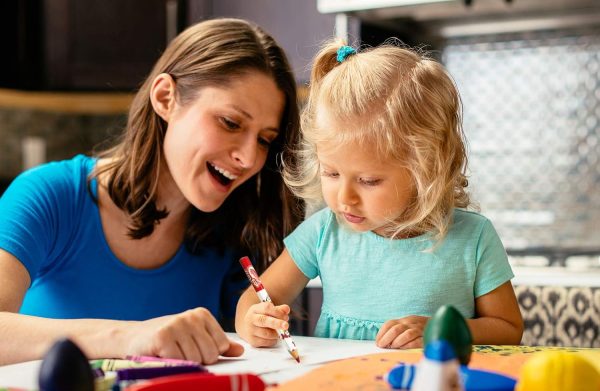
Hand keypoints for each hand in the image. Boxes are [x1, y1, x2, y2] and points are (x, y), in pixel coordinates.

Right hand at [124, 307, 243, 363]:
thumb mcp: (195, 338)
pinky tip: (163, 355)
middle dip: (197, 361)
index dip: (209, 354)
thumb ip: (218, 344)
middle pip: (211, 354)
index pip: (222, 345)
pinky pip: (180, 362)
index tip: (194, 349)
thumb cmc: (168, 340)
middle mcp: (191, 316)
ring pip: (196, 360)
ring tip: (172, 354)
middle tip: (181, 353)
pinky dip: (172, 365)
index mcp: (202, 314)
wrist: (133, 338)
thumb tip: (240, 351)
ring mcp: (177, 325)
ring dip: (183, 363)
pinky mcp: (163, 337)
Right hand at [239, 301, 289, 347]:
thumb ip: (279, 309)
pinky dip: (273, 340)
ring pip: (267, 333)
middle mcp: (251, 319)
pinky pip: (267, 342)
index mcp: (255, 309)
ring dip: (277, 333)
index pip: (266, 308)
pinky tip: (274, 337)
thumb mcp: (269, 310)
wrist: (248, 327)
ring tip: (280, 332)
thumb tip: (286, 309)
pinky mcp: (252, 341)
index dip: (277, 312)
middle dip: (276, 323)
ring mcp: (250, 331)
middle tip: (286, 326)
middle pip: (263, 320)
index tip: (286, 316)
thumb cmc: (262, 317)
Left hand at [375, 315, 428, 348]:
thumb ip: (396, 331)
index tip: (377, 342)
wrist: (441, 324)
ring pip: (407, 334)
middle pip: (396, 329)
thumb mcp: (408, 325)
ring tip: (392, 347)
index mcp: (404, 320)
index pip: (389, 324)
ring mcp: (419, 329)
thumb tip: (381, 341)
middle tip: (382, 346)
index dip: (381, 333)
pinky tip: (403, 348)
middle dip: (387, 338)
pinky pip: (417, 341)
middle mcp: (411, 323)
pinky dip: (409, 345)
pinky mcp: (427, 337)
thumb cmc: (419, 328)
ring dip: (397, 341)